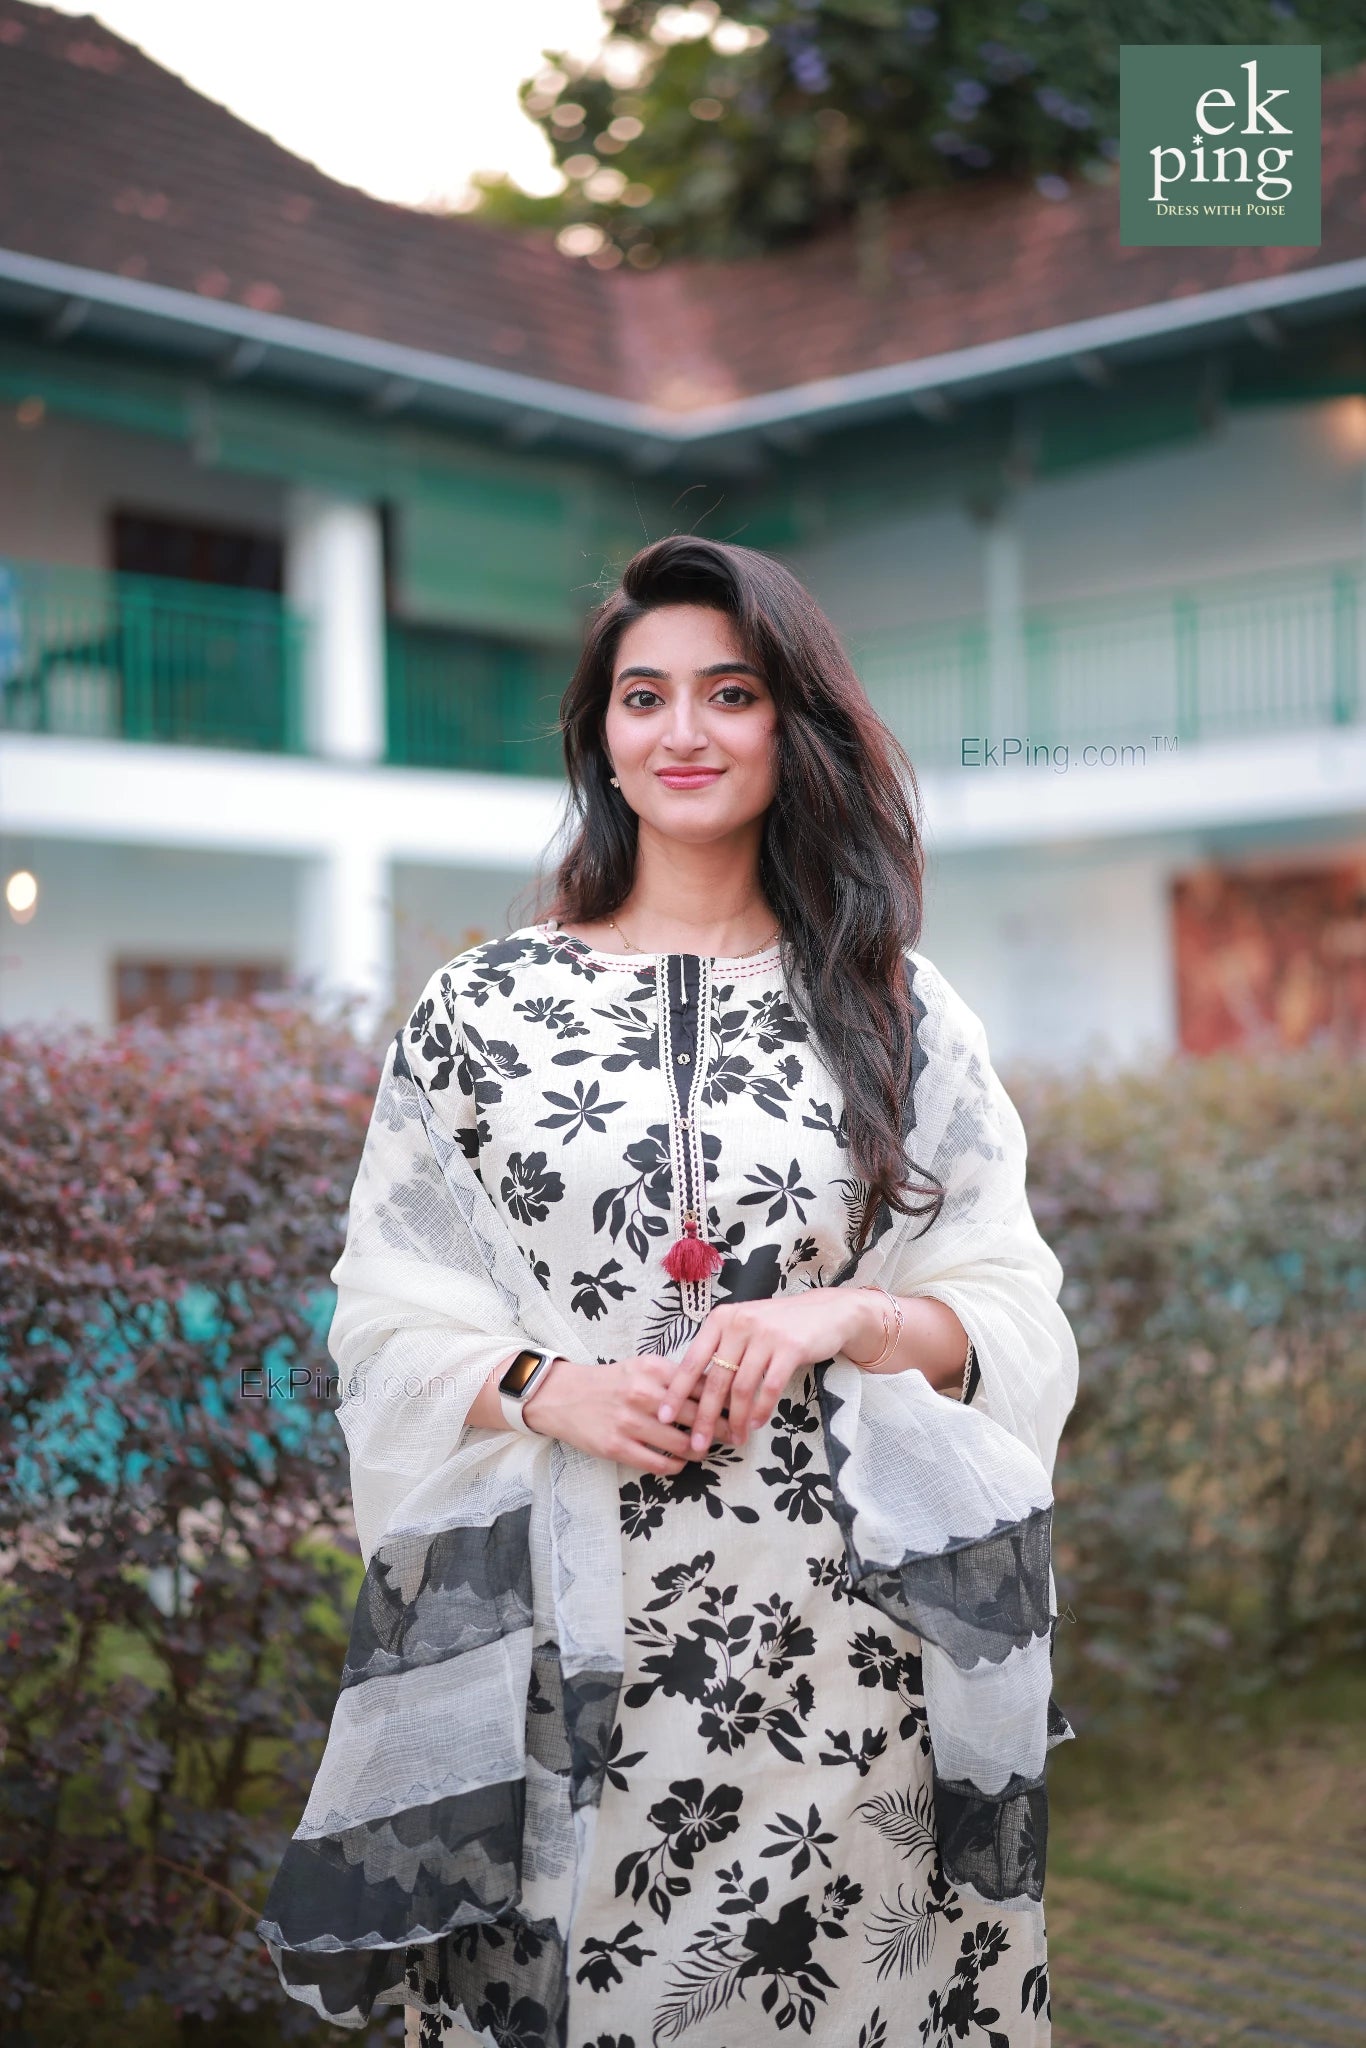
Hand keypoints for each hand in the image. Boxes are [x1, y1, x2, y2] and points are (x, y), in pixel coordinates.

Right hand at [523, 1355, 735, 1475]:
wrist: (563, 1396)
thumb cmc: (611, 1382)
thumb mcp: (643, 1367)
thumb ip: (675, 1377)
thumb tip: (716, 1389)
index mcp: (654, 1369)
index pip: (702, 1385)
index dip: (727, 1400)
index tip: (742, 1410)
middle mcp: (644, 1394)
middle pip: (699, 1415)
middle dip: (723, 1429)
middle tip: (737, 1436)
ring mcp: (630, 1422)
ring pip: (682, 1443)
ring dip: (701, 1451)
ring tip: (707, 1451)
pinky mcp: (617, 1447)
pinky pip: (658, 1463)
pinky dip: (676, 1466)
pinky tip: (681, 1463)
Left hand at [655, 1289, 882, 1453]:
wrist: (826, 1312)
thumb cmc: (778, 1325)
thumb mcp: (743, 1329)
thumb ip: (721, 1351)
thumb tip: (693, 1391)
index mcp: (720, 1319)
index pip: (692, 1361)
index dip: (676, 1392)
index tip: (664, 1417)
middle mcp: (739, 1323)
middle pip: (715, 1380)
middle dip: (704, 1417)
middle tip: (697, 1444)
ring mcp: (765, 1334)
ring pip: (742, 1388)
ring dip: (735, 1419)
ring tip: (734, 1439)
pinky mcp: (790, 1347)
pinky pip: (770, 1387)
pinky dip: (761, 1410)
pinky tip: (755, 1424)